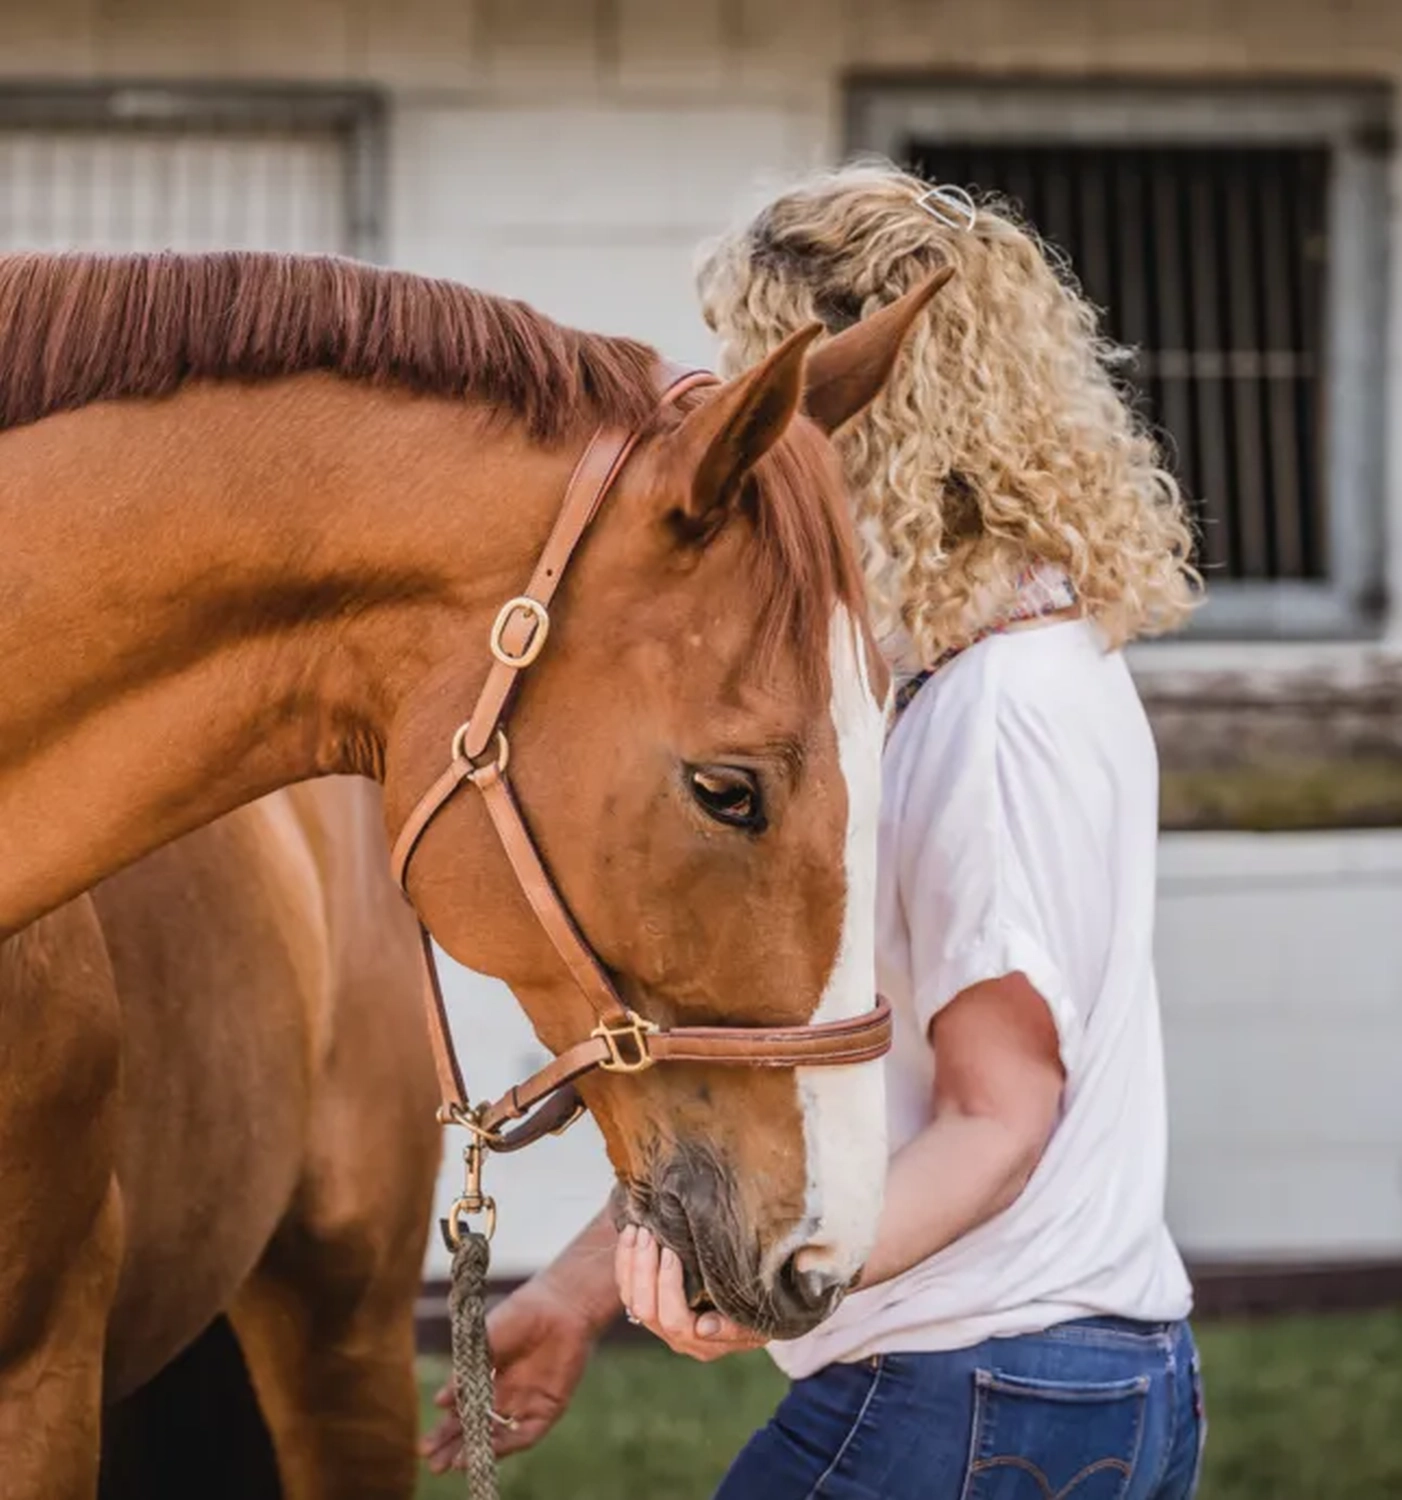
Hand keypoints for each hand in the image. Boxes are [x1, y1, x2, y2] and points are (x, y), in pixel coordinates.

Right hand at [420, 1276, 596, 1471]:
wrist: (559, 1304)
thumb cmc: (520, 1314)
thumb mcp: (485, 1341)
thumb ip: (466, 1372)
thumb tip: (440, 1402)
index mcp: (487, 1378)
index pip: (462, 1412)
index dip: (444, 1430)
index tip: (424, 1445)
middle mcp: (505, 1395)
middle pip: (477, 1429)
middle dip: (454, 1447)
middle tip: (433, 1464)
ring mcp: (526, 1403)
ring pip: (498, 1436)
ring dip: (478, 1451)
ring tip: (454, 1464)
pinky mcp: (548, 1407)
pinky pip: (527, 1432)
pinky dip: (508, 1443)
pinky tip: (490, 1450)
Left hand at [615, 1224, 765, 1362]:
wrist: (755, 1302)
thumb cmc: (760, 1307)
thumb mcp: (757, 1319)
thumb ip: (735, 1327)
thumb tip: (703, 1328)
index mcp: (704, 1342)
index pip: (675, 1321)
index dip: (668, 1287)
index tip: (671, 1253)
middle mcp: (678, 1337)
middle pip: (646, 1309)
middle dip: (644, 1269)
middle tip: (650, 1234)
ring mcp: (661, 1322)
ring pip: (631, 1298)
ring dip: (632, 1262)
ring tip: (639, 1229)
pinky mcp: (650, 1304)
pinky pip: (626, 1287)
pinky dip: (625, 1260)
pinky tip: (630, 1234)